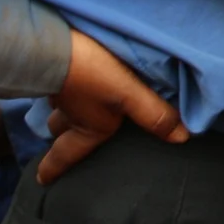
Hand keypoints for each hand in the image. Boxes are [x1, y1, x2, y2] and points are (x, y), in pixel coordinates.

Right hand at [40, 31, 185, 183]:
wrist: (54, 43)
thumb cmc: (92, 74)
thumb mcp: (128, 97)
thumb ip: (153, 115)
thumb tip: (181, 139)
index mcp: (85, 126)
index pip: (66, 154)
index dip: (54, 168)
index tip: (42, 179)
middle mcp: (67, 111)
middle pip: (59, 129)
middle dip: (59, 136)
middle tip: (59, 140)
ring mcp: (57, 88)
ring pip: (57, 106)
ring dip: (61, 109)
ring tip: (67, 108)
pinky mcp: (53, 65)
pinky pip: (56, 82)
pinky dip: (61, 84)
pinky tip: (68, 76)